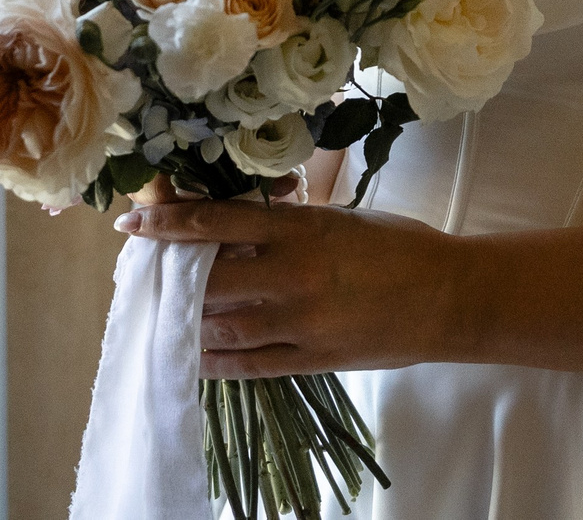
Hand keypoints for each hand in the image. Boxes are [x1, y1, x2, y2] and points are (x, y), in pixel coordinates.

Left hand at [114, 194, 466, 377]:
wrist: (449, 297)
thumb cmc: (398, 245)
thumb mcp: (338, 218)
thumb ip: (285, 223)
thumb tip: (229, 227)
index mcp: (302, 228)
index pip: (217, 222)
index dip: (169, 223)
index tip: (133, 222)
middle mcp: (294, 274)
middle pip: (209, 279)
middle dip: (170, 277)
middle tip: (144, 271)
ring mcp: (302, 322)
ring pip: (223, 326)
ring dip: (186, 322)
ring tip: (161, 314)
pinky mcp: (313, 359)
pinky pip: (251, 365)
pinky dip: (216, 362)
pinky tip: (194, 356)